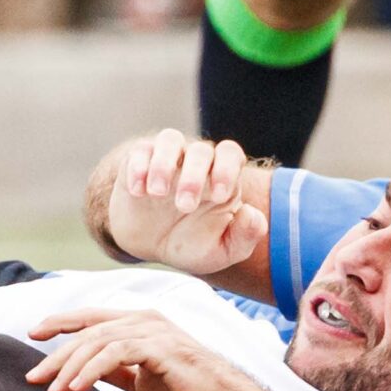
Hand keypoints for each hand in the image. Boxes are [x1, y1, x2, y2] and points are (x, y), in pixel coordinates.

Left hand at [26, 306, 272, 390]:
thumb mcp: (141, 381)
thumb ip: (114, 371)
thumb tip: (81, 373)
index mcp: (140, 322)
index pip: (91, 317)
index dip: (61, 323)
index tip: (33, 334)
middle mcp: (145, 319)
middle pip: (88, 330)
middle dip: (56, 353)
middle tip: (33, 377)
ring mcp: (154, 330)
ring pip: (98, 341)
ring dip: (70, 367)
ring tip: (53, 390)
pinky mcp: (161, 347)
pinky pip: (116, 354)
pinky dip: (92, 370)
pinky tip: (77, 387)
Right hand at [101, 129, 265, 274]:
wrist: (150, 245)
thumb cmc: (192, 244)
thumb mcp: (222, 251)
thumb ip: (245, 236)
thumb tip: (252, 214)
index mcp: (222, 177)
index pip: (230, 154)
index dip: (227, 169)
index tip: (220, 197)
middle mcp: (196, 162)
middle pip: (201, 151)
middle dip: (194, 177)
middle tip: (185, 207)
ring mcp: (166, 158)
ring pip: (170, 139)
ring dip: (164, 164)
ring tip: (157, 194)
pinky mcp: (138, 161)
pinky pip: (140, 151)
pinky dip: (138, 168)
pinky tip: (138, 192)